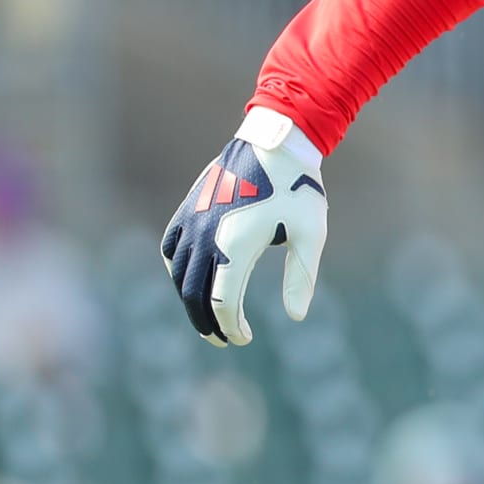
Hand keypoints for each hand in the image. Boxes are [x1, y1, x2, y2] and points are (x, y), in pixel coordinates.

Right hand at [160, 108, 327, 345]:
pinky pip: (172, 248)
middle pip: (193, 294)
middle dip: (206, 323)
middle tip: (222, 339)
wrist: (276, 143)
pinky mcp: (188, 209)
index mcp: (236, 245)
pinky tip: (191, 279)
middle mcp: (207, 236)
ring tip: (209, 317)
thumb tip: (297, 317)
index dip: (230, 327)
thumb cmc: (299, 189)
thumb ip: (301, 277)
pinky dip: (178, 270)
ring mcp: (192, 221)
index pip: (223, 302)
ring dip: (190, 300)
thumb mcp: (311, 234)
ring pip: (180, 274)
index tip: (243, 340)